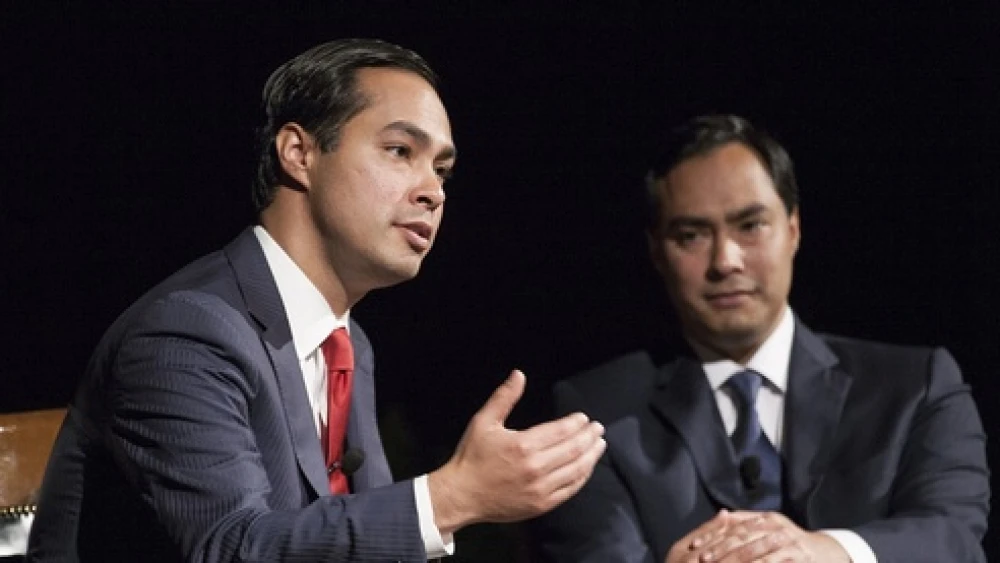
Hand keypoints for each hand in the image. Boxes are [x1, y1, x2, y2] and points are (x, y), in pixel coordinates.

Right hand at [428, 370, 605, 534]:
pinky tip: (587, 468)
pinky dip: (582, 477)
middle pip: (574, 449)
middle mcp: (536, 467)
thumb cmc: (472, 457)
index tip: (584, 418)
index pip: (561, 431)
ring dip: (591, 456)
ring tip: (599, 445)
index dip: (576, 423)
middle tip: (598, 428)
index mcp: (523, 445)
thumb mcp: (483, 422)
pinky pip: (570, 489)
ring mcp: (541, 489)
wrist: (462, 495)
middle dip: (589, 436)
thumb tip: (519, 375)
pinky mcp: (541, 505)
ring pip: (576, 469)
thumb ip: (504, 397)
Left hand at [667, 511, 850, 562]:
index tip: (695, 547)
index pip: (733, 525)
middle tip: (702, 560)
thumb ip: (746, 522)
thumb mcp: (770, 527)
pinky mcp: (796, 556)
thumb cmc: (791, 541)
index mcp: (766, 518)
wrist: (826, 553)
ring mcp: (787, 541)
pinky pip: (770, 562)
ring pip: (753, 553)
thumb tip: (721, 515)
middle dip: (718, 550)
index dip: (712, 536)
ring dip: (733, 561)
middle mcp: (775, 526)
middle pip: (740, 538)